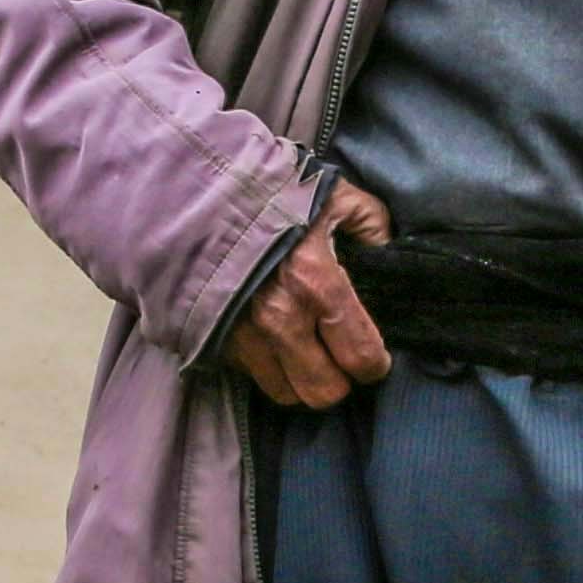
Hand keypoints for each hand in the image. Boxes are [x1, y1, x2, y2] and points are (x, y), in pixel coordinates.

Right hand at [220, 179, 394, 409]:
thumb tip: (390, 254)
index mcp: (316, 284)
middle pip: (324, 392)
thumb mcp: (335, 196)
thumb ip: (372, 226)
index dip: (375, 364)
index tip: (375, 356)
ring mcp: (242, 334)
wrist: (191, 190)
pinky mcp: (215, 339)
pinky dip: (267, 365)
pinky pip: (252, 375)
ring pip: (286, 393)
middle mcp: (279, 319)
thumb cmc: (271, 190)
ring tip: (306, 352)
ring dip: (301, 379)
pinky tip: (272, 338)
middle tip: (340, 357)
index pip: (360, 357)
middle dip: (339, 379)